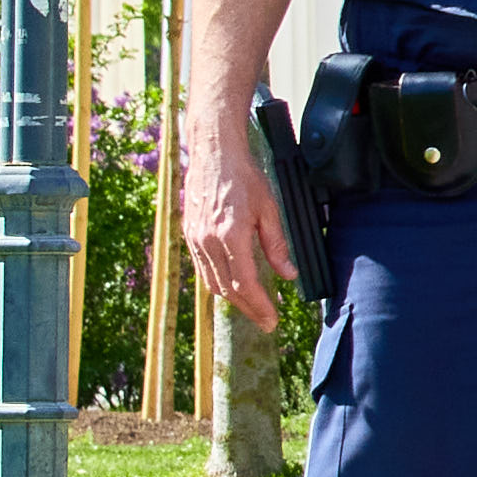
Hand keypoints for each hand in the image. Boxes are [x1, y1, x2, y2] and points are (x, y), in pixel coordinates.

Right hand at [183, 112, 292, 332]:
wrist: (213, 154)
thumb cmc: (243, 177)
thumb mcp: (269, 209)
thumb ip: (277, 245)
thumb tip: (288, 274)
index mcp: (230, 237)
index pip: (245, 283)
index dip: (260, 306)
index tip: (272, 320)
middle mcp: (208, 242)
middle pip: (227, 289)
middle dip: (248, 308)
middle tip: (266, 321)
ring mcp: (195, 240)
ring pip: (212, 282)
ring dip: (233, 298)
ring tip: (253, 306)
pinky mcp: (189, 235)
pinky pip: (202, 269)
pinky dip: (218, 282)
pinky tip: (232, 285)